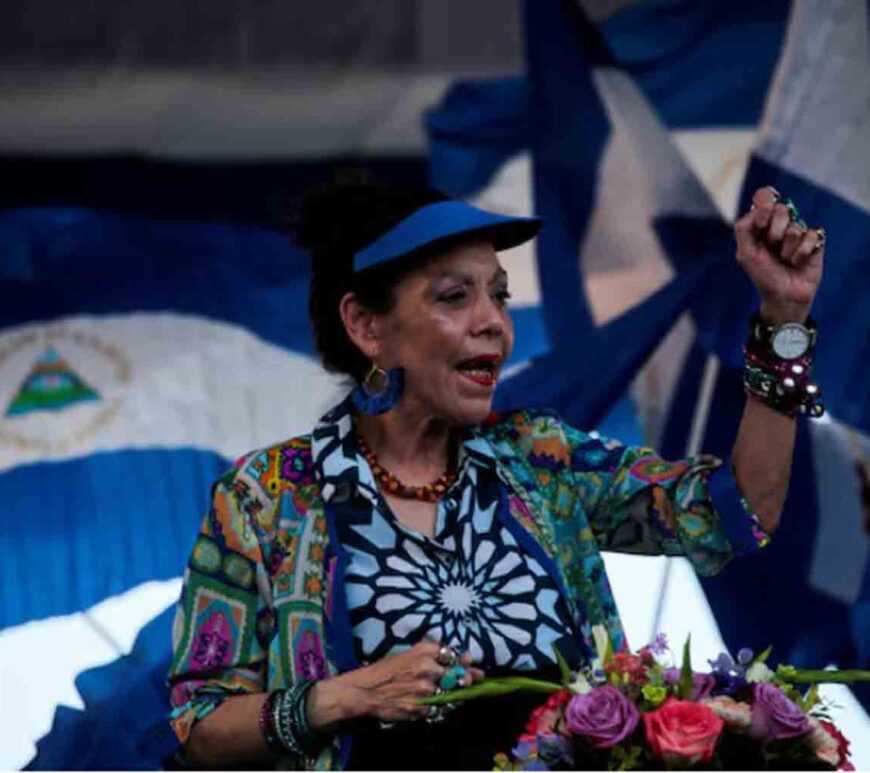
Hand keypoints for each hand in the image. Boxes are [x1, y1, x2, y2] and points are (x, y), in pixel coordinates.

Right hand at [307, 641, 483, 726]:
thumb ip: (430, 655)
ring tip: (444, 692)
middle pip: (457, 675)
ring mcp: (424, 689)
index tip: (471, 664)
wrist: (364, 690)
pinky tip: (430, 704)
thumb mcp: (407, 654)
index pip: (453, 655)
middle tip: (472, 680)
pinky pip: (438, 710)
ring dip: (451, 695)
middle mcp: (427, 668)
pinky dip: (437, 708)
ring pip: (450, 694)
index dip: (464, 661)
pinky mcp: (420, 708)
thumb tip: (459, 657)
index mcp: (424, 651)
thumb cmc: (385, 670)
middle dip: (466, 678)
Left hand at [734, 186, 824, 324]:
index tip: (762, 225)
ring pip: (795, 227)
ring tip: (785, 259)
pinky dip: (801, 253)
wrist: (783, 296)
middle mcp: (780, 225)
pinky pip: (811, 235)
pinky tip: (798, 262)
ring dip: (787, 249)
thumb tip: (758, 207)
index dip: (764, 208)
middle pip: (781, 209)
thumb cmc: (763, 275)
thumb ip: (744, 228)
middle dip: (774, 232)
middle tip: (772, 247)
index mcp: (761, 224)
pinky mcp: (814, 241)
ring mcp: (798, 232)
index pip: (764, 199)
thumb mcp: (745, 253)